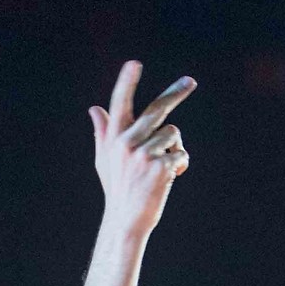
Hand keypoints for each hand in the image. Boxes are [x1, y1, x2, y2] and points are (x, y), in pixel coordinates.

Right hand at [90, 61, 194, 237]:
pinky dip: (180, 165)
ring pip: (172, 134)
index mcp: (114, 138)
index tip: (135, 64)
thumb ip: (103, 132)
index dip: (127, 82)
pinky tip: (169, 178)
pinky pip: (181, 154)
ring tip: (161, 167)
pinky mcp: (160, 167)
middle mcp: (127, 143)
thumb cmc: (117, 189)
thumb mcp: (105, 160)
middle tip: (190, 82)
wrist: (127, 221)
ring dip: (173, 149)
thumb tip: (94, 108)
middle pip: (157, 110)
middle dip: (175, 93)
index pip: (121, 103)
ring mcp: (144, 155)